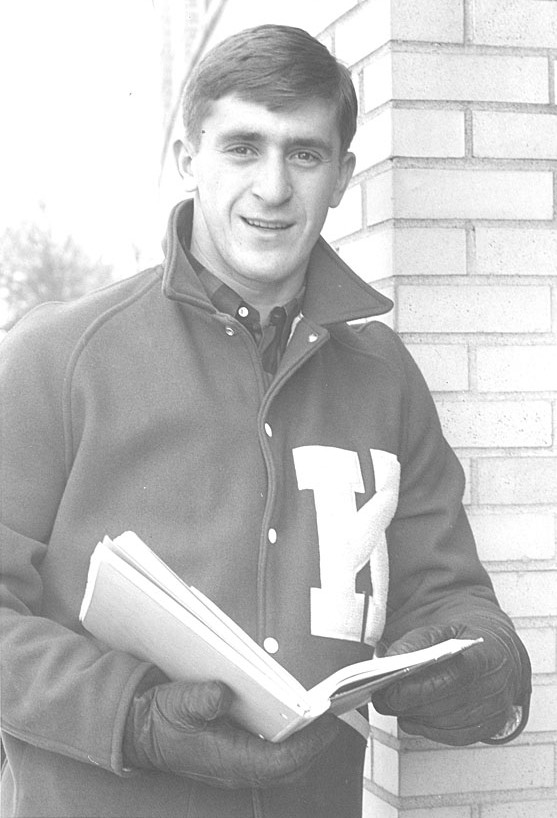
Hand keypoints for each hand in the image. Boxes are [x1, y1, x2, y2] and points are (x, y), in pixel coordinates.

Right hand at [123, 679, 339, 787]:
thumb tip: (224, 694)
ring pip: (282, 767)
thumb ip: (202, 698)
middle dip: (314, 747)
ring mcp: (236, 767)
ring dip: (302, 748)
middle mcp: (238, 768)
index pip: (283, 760)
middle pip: (290, 769)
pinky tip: (290, 724)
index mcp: (230, 758)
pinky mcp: (233, 760)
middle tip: (330, 720)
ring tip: (316, 720)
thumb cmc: (161, 720)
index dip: (310, 744)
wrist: (140, 733)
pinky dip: (287, 746)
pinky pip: (270, 760)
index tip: (328, 723)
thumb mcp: (179, 702)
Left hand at [372, 623, 524, 745]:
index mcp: (487, 655)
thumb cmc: (464, 640)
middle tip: (381, 697)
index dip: (418, 686)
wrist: (497, 651)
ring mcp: (494, 710)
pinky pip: (451, 735)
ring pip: (445, 723)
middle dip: (408, 703)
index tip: (389, 687)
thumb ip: (414, 642)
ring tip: (393, 703)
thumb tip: (388, 661)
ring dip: (414, 715)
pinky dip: (426, 727)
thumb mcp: (440, 629)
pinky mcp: (488, 727)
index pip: (453, 675)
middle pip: (446, 704)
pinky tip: (411, 715)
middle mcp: (496, 686)